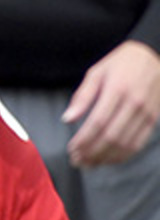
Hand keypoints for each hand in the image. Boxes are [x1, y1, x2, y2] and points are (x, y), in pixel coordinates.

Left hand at [65, 40, 159, 165]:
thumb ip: (82, 96)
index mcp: (117, 90)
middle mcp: (134, 104)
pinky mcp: (154, 119)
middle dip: (92, 153)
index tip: (71, 149)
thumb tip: (67, 119)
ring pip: (125, 144)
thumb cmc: (120, 63)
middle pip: (111, 137)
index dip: (83, 140)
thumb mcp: (96, 73)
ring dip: (105, 158)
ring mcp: (146, 113)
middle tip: (77, 161)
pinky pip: (138, 143)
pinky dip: (123, 155)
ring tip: (89, 164)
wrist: (154, 56)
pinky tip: (108, 159)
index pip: (97, 122)